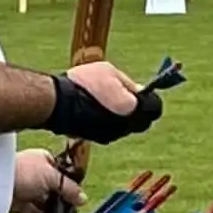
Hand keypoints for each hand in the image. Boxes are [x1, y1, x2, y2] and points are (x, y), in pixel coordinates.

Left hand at [12, 149, 80, 212]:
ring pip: (44, 202)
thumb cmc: (22, 172)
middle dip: (62, 200)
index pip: (60, 171)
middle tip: (74, 212)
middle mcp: (33, 173)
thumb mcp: (51, 177)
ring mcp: (25, 188)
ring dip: (53, 211)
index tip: (80, 196)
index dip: (70, 183)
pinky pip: (34, 212)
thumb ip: (69, 188)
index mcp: (42, 159)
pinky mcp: (17, 204)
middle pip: (53, 188)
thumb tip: (83, 199)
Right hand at [44, 60, 164, 144]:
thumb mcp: (110, 73)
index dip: (150, 99)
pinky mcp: (96, 139)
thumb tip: (141, 91)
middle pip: (141, 121)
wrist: (57, 103)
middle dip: (138, 111)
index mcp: (134, 110)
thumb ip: (128, 83)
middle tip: (125, 97)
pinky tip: (94, 111)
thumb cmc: (84, 84)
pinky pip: (109, 131)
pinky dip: (107, 122)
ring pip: (125, 127)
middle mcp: (126, 127)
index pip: (155, 108)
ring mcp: (111, 135)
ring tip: (105, 102)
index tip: (141, 92)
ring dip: (121, 117)